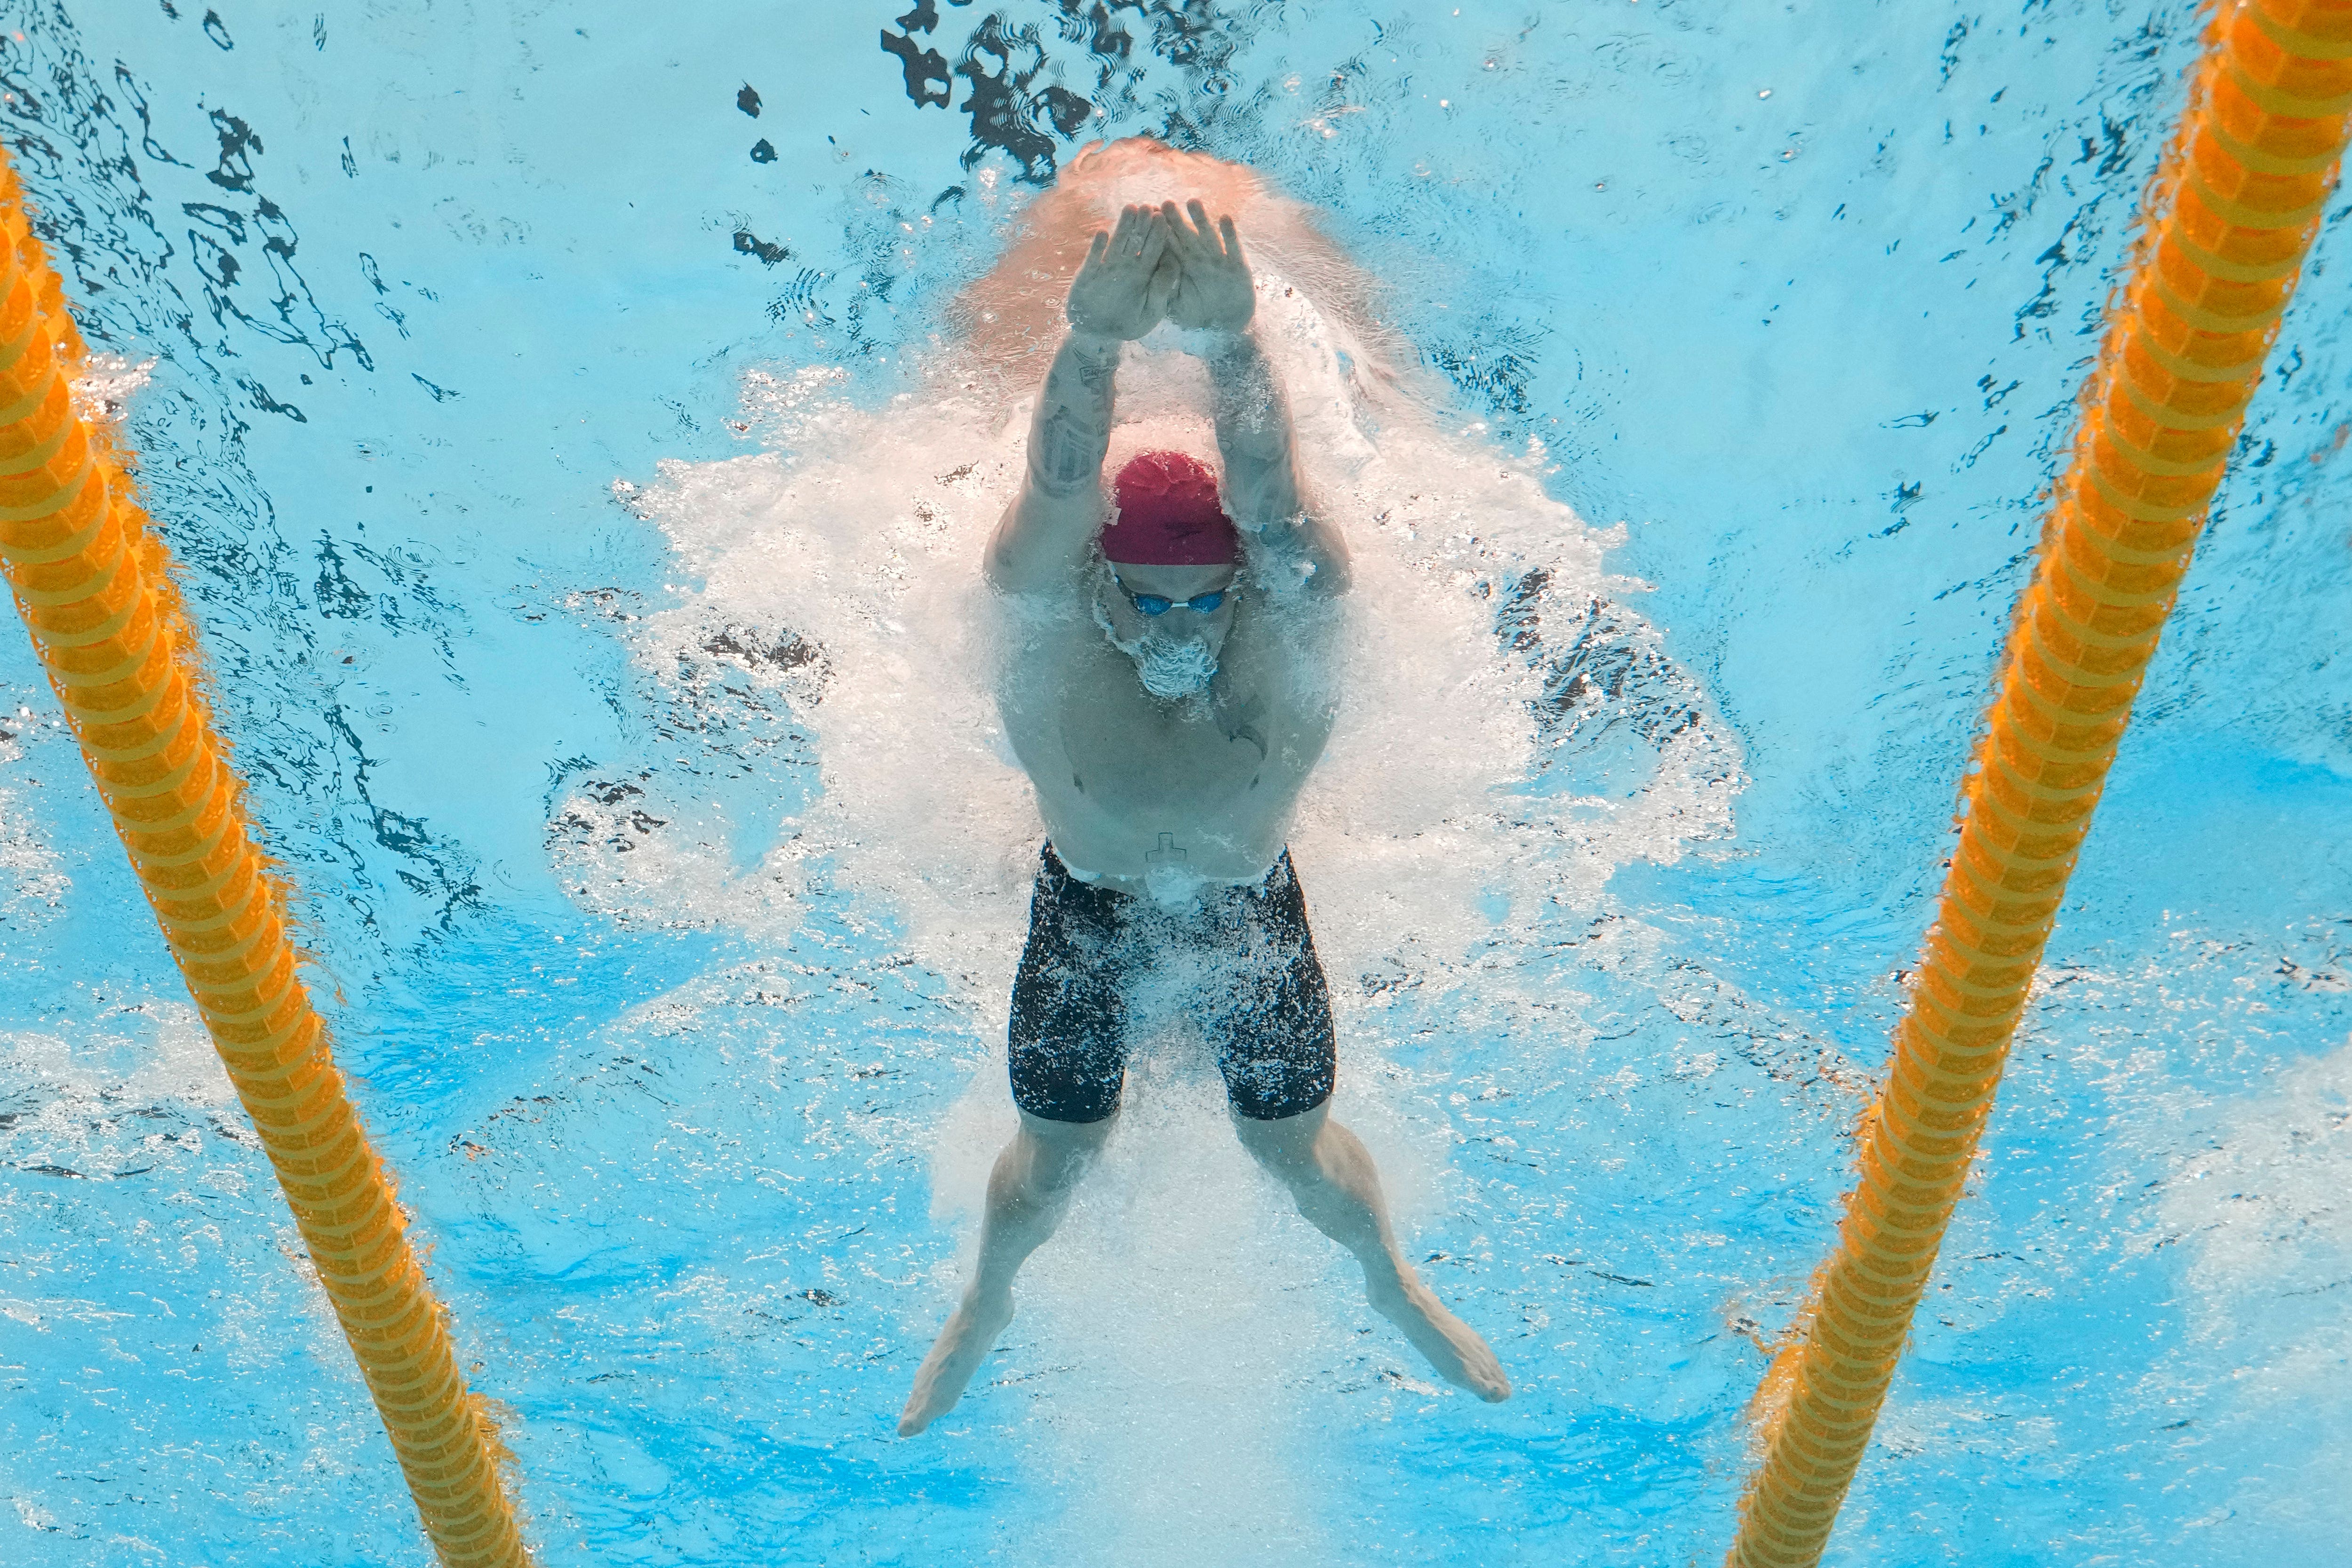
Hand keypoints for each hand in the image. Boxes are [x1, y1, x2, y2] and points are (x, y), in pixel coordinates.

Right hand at [1065, 205, 1174, 340]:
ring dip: (1123, 226)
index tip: (1163, 218)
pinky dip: (1097, 247)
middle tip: (1148, 206)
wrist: (1100, 335)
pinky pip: (1093, 259)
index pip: (1154, 249)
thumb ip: (1163, 289)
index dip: (1158, 233)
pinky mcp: (1088, 274)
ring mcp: (1107, 267)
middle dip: (1142, 223)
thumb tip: (1172, 262)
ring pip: (1117, 243)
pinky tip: (1102, 233)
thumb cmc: (1130, 323)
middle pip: (1136, 240)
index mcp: (1145, 273)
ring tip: (1129, 208)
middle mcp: (1127, 266)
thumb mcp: (1152, 311)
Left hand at [1161, 199, 1253, 333]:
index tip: (1149, 216)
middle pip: (1186, 236)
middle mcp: (1199, 259)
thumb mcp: (1178, 306)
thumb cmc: (1200, 314)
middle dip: (1176, 220)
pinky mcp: (1237, 266)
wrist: (1226, 327)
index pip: (1169, 244)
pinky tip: (1225, 218)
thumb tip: (1151, 273)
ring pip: (1208, 236)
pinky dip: (1229, 234)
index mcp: (1183, 266)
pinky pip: (1233, 248)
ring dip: (1201, 220)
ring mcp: (1218, 260)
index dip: (1160, 230)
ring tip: (1192, 202)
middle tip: (1165, 203)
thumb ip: (1166, 290)